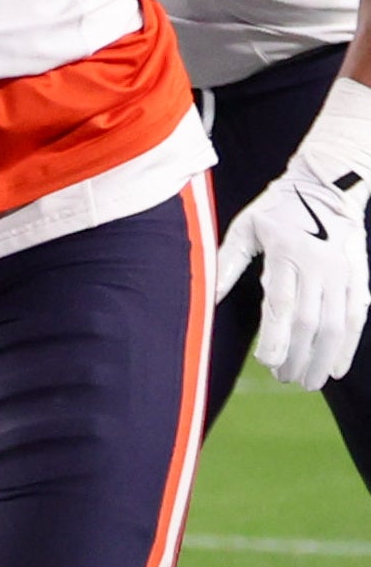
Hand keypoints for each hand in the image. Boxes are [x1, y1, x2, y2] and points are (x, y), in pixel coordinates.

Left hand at [228, 77, 370, 389]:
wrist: (330, 184)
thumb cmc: (278, 207)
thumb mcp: (246, 227)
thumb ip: (228, 262)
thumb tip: (209, 298)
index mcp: (286, 253)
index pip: (281, 304)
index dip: (276, 337)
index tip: (267, 362)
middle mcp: (318, 265)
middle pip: (309, 321)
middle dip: (298, 355)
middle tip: (286, 379)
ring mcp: (343, 272)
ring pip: (336, 324)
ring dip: (322, 357)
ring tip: (309, 382)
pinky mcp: (360, 276)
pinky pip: (357, 316)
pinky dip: (349, 345)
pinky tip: (337, 367)